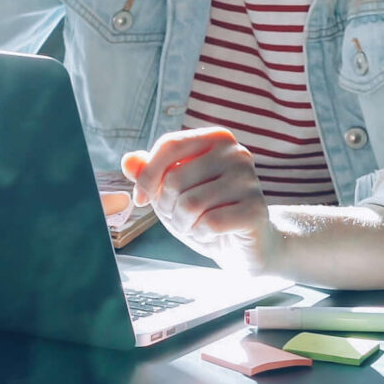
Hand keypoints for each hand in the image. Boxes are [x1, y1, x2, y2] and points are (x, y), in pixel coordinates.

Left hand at [123, 127, 276, 272]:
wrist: (246, 245)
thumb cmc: (206, 212)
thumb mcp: (171, 191)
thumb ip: (148, 172)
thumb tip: (128, 161)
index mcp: (216, 139)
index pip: (169, 145)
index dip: (146, 175)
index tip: (139, 199)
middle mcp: (236, 153)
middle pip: (175, 178)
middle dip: (166, 207)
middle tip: (178, 217)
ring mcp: (248, 180)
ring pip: (190, 203)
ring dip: (182, 223)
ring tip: (194, 225)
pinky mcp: (255, 209)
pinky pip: (209, 223)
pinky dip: (200, 233)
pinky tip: (210, 234)